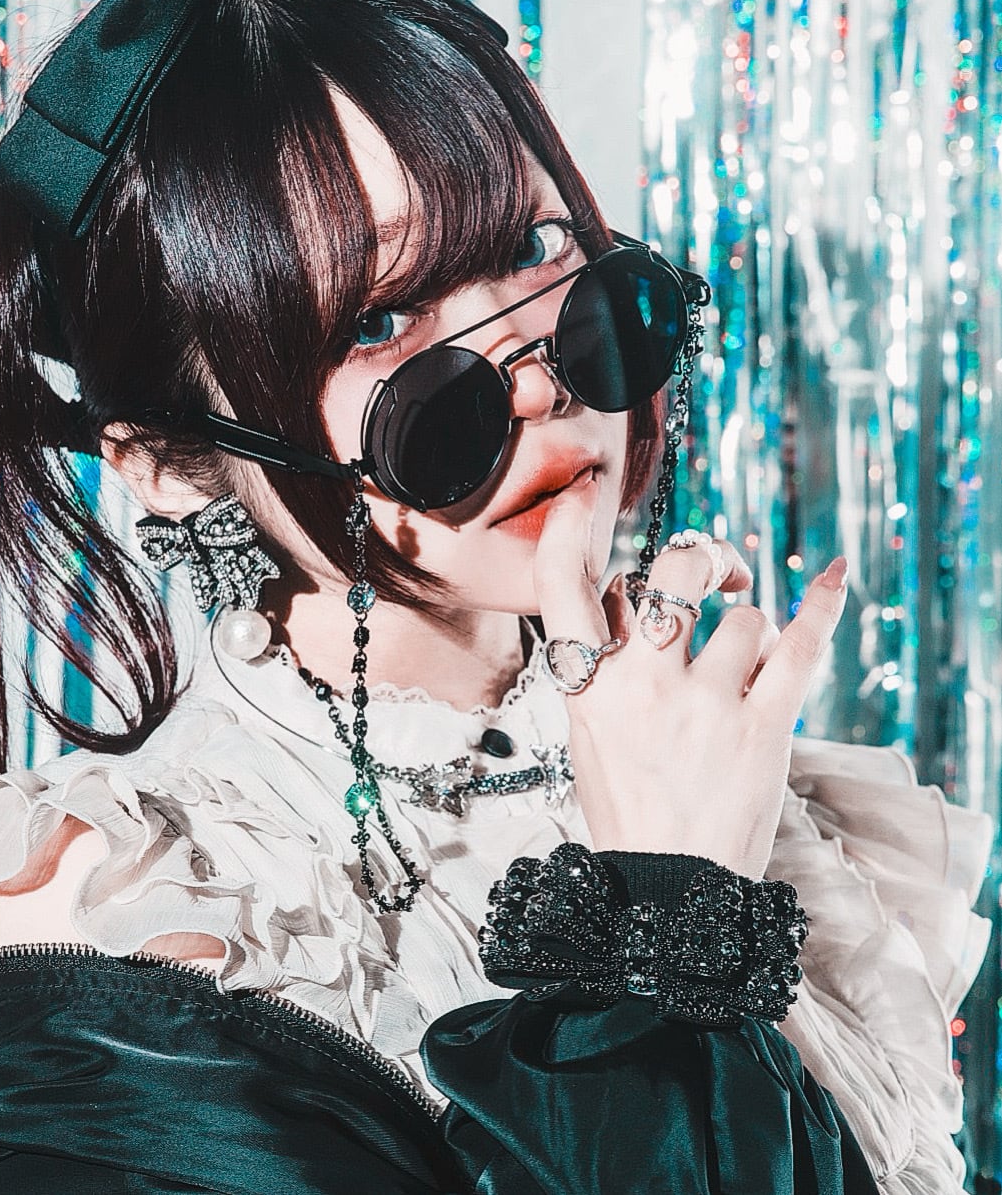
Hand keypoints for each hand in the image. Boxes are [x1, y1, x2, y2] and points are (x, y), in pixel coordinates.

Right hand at [534, 480, 847, 878]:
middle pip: (674, 572)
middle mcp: (642, 688)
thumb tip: (630, 595)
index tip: (583, 496)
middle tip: (715, 576)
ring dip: (749, 632)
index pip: (561, 587)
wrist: (673, 895)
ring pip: (744, 617)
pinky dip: (819, 605)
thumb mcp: (589, 737)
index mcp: (588, 690)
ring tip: (743, 671)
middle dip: (701, 560)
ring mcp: (705, 706)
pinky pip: (798, 645)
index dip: (568, 528)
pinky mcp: (762, 728)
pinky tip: (831, 574)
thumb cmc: (630, 811)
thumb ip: (604, 665)